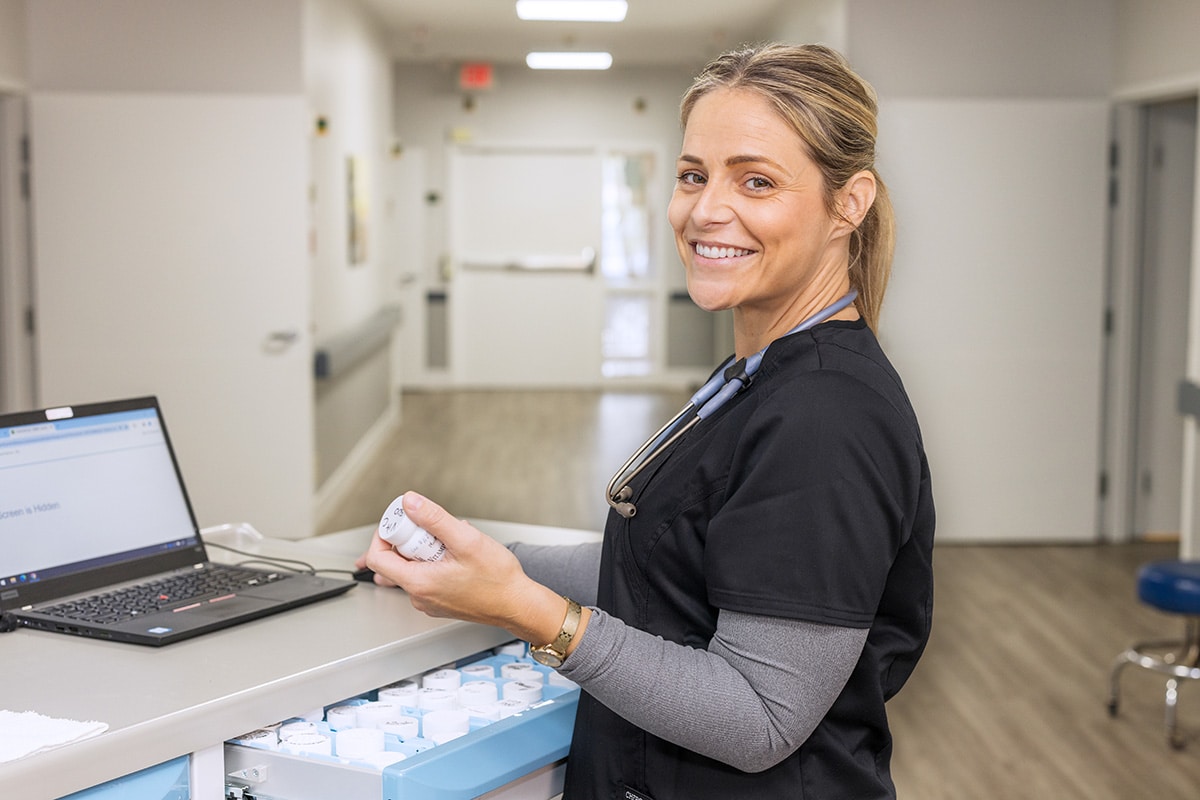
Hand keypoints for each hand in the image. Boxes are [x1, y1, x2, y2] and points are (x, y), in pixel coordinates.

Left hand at [359, 492, 569, 643]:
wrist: (517, 605)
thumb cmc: (497, 580)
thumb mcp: (466, 540)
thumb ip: (434, 519)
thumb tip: (410, 502)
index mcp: (418, 583)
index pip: (377, 558)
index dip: (385, 535)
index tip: (403, 522)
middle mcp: (418, 596)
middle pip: (395, 561)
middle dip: (411, 539)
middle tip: (434, 530)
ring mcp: (428, 601)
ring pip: (413, 567)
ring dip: (426, 550)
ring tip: (450, 544)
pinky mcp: (439, 602)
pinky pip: (426, 576)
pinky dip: (435, 562)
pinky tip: (457, 556)